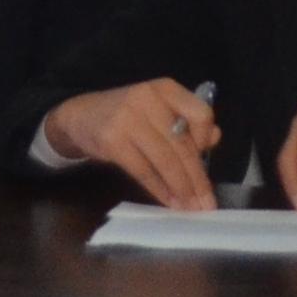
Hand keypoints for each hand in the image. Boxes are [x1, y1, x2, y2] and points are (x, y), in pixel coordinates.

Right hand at [45, 81, 221, 211]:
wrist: (81, 115)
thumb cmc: (128, 115)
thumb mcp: (158, 110)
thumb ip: (187, 122)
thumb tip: (215, 138)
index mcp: (166, 89)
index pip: (200, 113)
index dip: (206, 140)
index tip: (207, 160)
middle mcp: (149, 99)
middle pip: (182, 144)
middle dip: (197, 179)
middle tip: (207, 204)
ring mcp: (129, 119)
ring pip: (165, 160)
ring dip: (180, 189)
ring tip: (190, 208)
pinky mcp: (113, 141)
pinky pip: (143, 171)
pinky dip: (159, 190)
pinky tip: (168, 202)